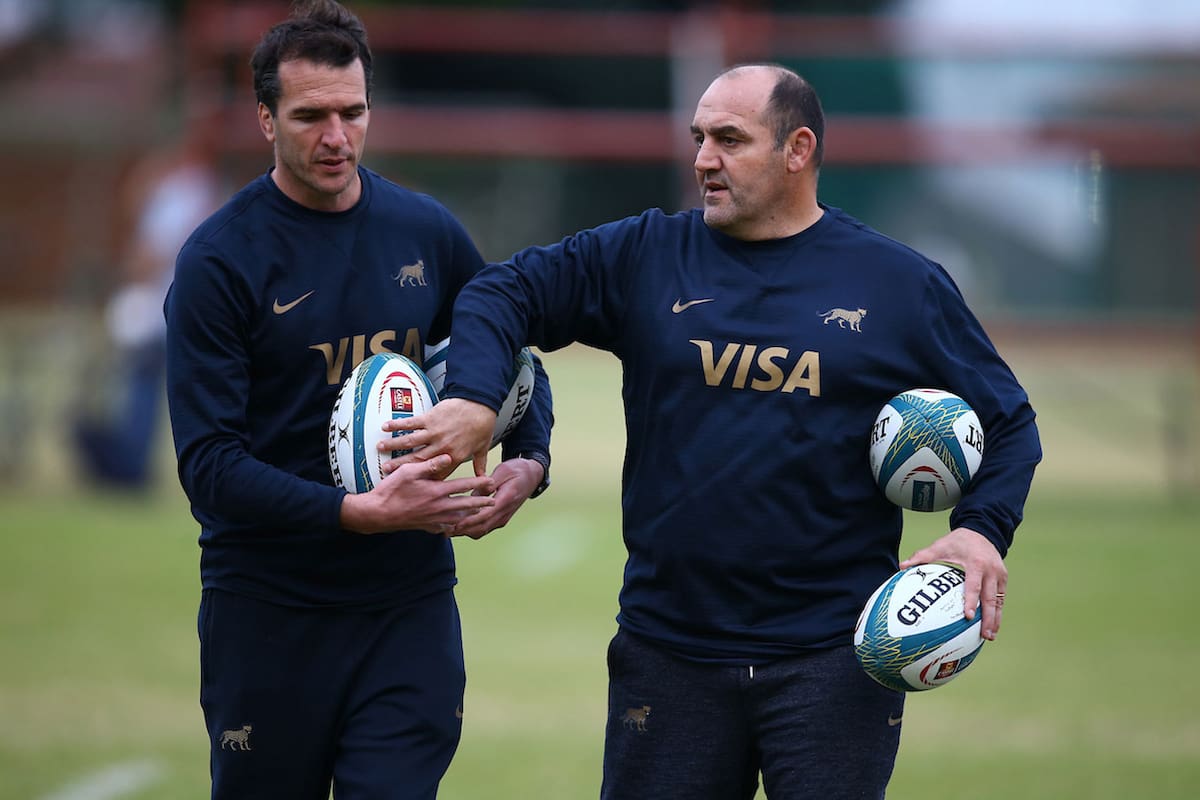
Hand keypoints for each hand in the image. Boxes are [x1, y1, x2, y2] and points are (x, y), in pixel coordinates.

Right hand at [340, 453, 495, 533]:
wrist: (377, 514)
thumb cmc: (391, 490)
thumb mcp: (409, 471)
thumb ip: (430, 465)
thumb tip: (448, 457)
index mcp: (436, 491)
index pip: (463, 486)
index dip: (479, 483)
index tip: (491, 482)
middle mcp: (438, 507)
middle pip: (466, 504)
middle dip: (481, 502)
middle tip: (494, 501)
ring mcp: (433, 519)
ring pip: (458, 518)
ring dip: (470, 515)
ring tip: (480, 513)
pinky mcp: (426, 527)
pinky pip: (444, 528)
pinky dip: (453, 526)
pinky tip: (456, 526)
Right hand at [382, 398, 495, 476]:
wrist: (481, 404)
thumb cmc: (482, 425)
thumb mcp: (481, 448)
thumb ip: (479, 463)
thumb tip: (482, 477)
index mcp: (453, 457)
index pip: (435, 473)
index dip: (422, 480)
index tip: (410, 484)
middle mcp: (441, 447)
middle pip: (417, 460)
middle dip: (400, 466)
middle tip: (385, 470)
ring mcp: (434, 433)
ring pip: (410, 442)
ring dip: (393, 445)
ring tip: (380, 448)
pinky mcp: (430, 418)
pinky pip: (411, 423)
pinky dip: (398, 424)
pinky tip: (386, 426)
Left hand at [445, 457, 543, 539]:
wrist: (533, 475)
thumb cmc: (517, 470)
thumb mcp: (503, 471)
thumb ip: (488, 483)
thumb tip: (474, 493)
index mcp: (506, 500)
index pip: (485, 515)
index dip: (468, 522)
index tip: (452, 525)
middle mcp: (505, 512)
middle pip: (482, 528)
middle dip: (462, 531)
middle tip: (444, 531)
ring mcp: (503, 517)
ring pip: (482, 530)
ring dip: (465, 532)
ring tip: (447, 529)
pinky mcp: (500, 518)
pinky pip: (484, 527)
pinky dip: (471, 528)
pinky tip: (458, 525)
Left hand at [900, 527, 1006, 640]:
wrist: (982, 530)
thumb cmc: (958, 541)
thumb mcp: (940, 545)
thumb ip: (922, 556)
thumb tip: (901, 566)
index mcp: (976, 563)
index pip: (973, 586)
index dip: (971, 601)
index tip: (967, 617)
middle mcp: (991, 570)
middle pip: (990, 598)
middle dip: (988, 618)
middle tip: (984, 635)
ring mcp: (999, 575)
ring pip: (998, 601)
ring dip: (996, 619)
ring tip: (990, 636)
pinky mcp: (1003, 578)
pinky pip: (1000, 597)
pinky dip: (998, 612)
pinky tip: (992, 625)